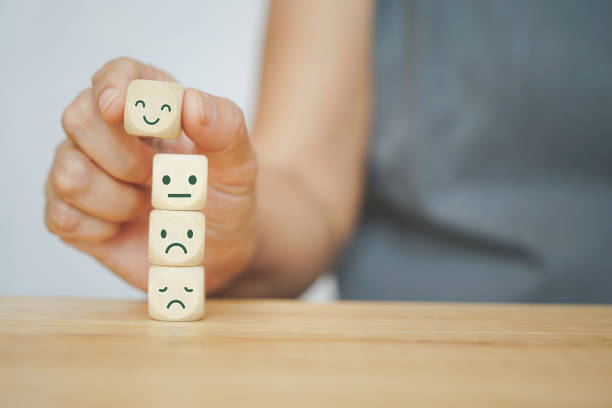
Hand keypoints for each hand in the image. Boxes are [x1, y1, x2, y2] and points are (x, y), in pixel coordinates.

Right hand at [45, 57, 256, 292]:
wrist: (217, 249)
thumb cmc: (223, 198)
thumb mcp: (239, 164)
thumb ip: (225, 127)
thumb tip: (191, 101)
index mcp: (151, 105)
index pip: (118, 75)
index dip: (113, 86)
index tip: (120, 110)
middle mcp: (107, 130)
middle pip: (79, 118)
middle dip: (124, 158)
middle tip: (158, 179)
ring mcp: (83, 170)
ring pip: (69, 174)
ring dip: (118, 200)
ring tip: (147, 207)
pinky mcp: (70, 213)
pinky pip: (64, 217)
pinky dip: (102, 229)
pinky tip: (124, 228)